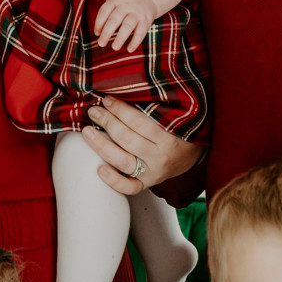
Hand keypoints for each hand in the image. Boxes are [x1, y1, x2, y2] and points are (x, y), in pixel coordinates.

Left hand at [81, 96, 202, 197]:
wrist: (193, 155)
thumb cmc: (180, 131)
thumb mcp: (174, 116)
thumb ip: (152, 108)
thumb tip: (122, 93)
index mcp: (169, 136)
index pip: (138, 121)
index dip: (119, 109)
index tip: (106, 100)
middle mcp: (161, 156)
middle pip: (127, 139)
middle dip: (107, 122)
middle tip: (94, 112)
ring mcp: (154, 172)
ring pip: (123, 161)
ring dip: (101, 145)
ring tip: (88, 132)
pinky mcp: (149, 183)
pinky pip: (130, 187)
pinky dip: (114, 181)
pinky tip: (100, 169)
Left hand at [92, 0, 156, 52]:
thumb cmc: (125, 2)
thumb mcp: (115, 1)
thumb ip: (106, 14)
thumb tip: (98, 33)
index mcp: (115, 0)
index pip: (104, 11)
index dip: (99, 23)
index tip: (97, 33)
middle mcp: (126, 6)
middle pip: (115, 19)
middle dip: (107, 32)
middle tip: (101, 43)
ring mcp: (137, 13)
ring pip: (128, 25)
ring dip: (121, 37)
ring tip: (115, 47)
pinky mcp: (146, 20)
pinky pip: (141, 32)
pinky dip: (135, 41)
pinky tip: (129, 49)